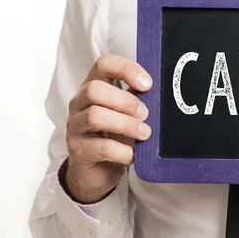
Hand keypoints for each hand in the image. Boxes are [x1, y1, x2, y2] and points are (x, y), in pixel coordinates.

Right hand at [65, 54, 152, 203]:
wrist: (97, 173)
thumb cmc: (115, 138)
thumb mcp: (128, 114)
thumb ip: (139, 100)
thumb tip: (163, 91)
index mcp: (94, 88)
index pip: (103, 64)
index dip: (126, 69)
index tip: (148, 85)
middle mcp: (80, 103)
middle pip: (95, 89)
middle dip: (126, 101)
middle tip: (145, 115)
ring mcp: (75, 127)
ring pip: (95, 116)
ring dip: (126, 125)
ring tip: (145, 134)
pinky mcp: (78, 151)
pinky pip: (101, 147)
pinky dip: (123, 151)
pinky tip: (134, 155)